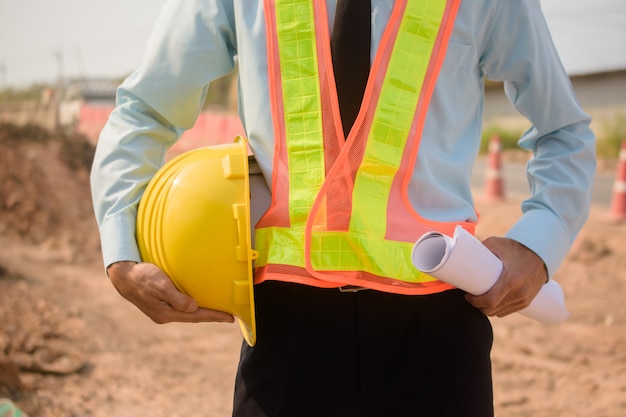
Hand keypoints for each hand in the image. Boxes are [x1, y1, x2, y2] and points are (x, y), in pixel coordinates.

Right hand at [107, 261, 234, 323]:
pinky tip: (199, 302)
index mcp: (166, 313)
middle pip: (194, 317)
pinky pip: (182, 306)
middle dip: (212, 316)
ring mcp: (162, 310)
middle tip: (230, 316)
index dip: (214, 316)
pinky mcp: (160, 304)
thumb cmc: (141, 276)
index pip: (196, 316)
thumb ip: (176, 297)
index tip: (230, 318)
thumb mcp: (159, 285)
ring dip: (203, 312)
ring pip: (188, 313)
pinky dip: (193, 306)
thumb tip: (193, 307)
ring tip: (218, 311)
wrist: (122, 276)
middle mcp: (165, 315)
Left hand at [465, 237, 547, 317]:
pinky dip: (498, 310)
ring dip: (487, 309)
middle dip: (478, 306)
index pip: (490, 301)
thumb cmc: (517, 247)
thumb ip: (480, 248)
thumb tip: (463, 254)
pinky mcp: (528, 301)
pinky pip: (508, 311)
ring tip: (479, 299)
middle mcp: (520, 293)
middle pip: (492, 309)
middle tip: (471, 297)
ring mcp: (525, 299)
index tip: (468, 295)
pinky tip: (491, 304)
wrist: (542, 252)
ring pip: (499, 312)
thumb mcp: (497, 243)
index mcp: (512, 280)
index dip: (475, 302)